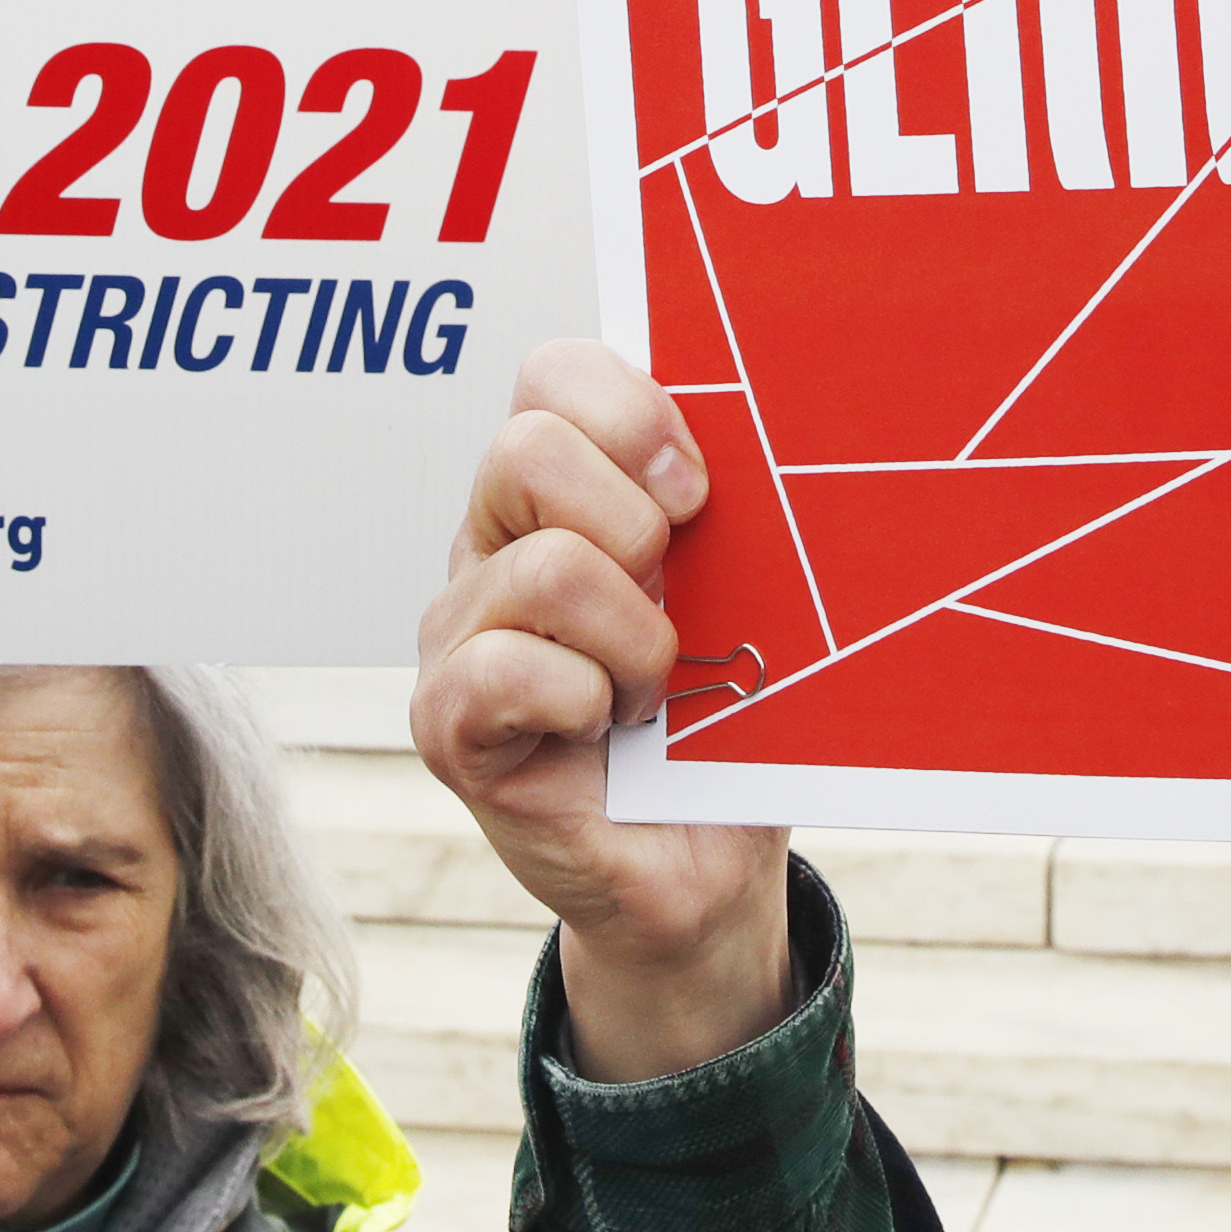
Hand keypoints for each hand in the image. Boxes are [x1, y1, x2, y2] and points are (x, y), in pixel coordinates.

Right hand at [412, 338, 791, 1078]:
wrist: (704, 858)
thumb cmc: (721, 709)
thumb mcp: (737, 585)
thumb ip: (725, 500)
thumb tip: (783, 417)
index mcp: (561, 486)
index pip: (553, 373)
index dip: (634, 412)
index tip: (700, 490)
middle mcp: (492, 542)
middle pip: (527, 450)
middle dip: (636, 523)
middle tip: (674, 593)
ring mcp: (458, 631)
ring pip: (543, 568)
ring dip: (633, 638)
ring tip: (650, 687)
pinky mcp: (447, 723)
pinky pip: (500, 672)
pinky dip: (582, 701)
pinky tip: (604, 731)